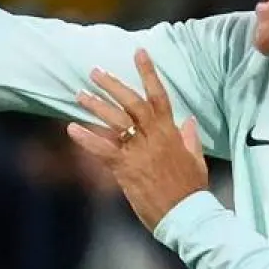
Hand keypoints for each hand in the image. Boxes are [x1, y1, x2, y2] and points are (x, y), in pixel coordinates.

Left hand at [67, 49, 207, 230]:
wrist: (187, 216)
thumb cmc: (191, 191)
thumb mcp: (196, 160)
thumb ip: (190, 138)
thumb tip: (188, 120)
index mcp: (171, 133)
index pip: (159, 96)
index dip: (148, 73)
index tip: (139, 52)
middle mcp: (154, 138)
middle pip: (132, 103)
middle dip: (113, 85)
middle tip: (95, 72)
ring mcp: (139, 153)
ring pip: (115, 122)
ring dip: (96, 106)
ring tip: (79, 94)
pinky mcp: (126, 169)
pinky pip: (103, 149)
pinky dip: (86, 138)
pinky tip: (71, 128)